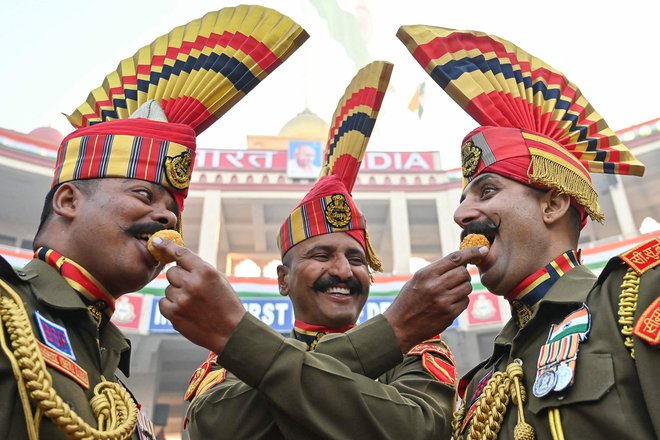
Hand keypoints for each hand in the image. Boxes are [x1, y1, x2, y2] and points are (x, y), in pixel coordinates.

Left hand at [155, 236, 245, 353]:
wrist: (230, 332)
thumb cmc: (226, 304)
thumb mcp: (218, 280)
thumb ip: (199, 269)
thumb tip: (178, 260)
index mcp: (205, 271)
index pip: (181, 254)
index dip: (167, 246)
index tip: (157, 241)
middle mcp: (192, 283)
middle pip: (172, 272)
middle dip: (179, 278)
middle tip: (192, 289)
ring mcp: (182, 299)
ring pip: (168, 289)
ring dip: (177, 294)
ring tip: (193, 304)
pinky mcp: (174, 314)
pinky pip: (163, 303)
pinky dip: (172, 306)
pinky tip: (186, 311)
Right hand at [383, 246, 487, 352]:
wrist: (399, 327)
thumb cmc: (407, 301)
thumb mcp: (416, 280)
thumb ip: (436, 270)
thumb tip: (461, 262)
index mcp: (426, 274)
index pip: (455, 258)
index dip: (471, 252)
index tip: (482, 250)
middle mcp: (435, 286)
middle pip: (464, 273)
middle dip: (463, 274)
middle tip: (455, 279)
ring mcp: (443, 301)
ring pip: (467, 287)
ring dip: (463, 287)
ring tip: (449, 292)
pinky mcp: (449, 315)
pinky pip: (465, 301)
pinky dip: (461, 300)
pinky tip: (449, 303)